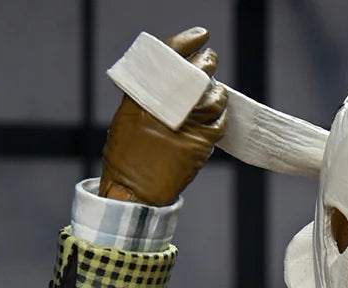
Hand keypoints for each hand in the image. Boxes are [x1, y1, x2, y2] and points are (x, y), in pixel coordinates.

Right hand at [100, 28, 227, 205]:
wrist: (132, 191)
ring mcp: (185, 126)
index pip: (170, 59)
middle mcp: (165, 108)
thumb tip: (173, 85)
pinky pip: (218, 125)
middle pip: (195, 76)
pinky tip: (219, 114)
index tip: (201, 36)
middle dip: (207, 64)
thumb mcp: (128, 118)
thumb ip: (149, 98)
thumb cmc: (126, 157)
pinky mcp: (199, 146)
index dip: (188, 43)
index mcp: (143, 96)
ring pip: (212, 100)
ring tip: (216, 89)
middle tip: (211, 59)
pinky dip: (221, 117)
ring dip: (218, 91)